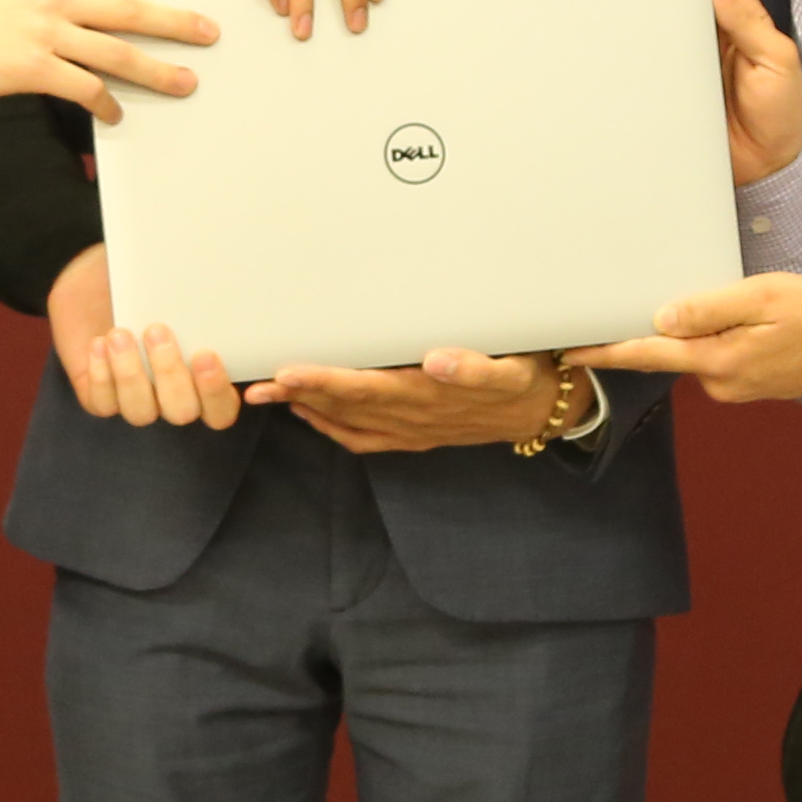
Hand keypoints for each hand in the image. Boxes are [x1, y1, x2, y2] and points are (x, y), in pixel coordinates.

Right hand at [0, 0, 213, 122]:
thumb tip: (83, 9)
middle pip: (129, 7)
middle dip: (175, 20)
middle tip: (211, 31)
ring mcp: (43, 32)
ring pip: (117, 52)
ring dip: (157, 69)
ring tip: (188, 82)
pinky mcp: (31, 69)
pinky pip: (84, 88)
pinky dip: (106, 103)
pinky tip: (117, 115)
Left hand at [47, 247, 240, 428]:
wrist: (99, 279)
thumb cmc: (149, 282)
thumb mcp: (173, 284)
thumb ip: (197, 294)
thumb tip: (215, 279)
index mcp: (203, 379)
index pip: (221, 409)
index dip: (216, 392)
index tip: (206, 354)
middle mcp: (172, 396)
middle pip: (181, 411)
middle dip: (169, 373)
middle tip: (157, 330)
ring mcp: (136, 399)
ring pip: (140, 412)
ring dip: (130, 374)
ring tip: (120, 333)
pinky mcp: (100, 397)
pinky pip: (103, 403)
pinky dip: (101, 375)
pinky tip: (99, 343)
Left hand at [247, 348, 570, 452]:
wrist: (541, 409)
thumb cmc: (522, 372)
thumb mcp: (510, 368)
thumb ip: (475, 367)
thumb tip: (435, 362)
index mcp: (433, 394)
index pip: (368, 386)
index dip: (326, 381)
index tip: (289, 371)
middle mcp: (416, 416)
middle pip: (348, 404)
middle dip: (302, 392)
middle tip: (260, 381)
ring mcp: (413, 430)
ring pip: (350, 420)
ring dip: (307, 406)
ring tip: (267, 393)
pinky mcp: (414, 437)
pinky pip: (364, 438)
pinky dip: (331, 427)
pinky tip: (306, 412)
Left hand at [571, 273, 801, 404]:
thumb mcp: (763, 299)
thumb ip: (710, 308)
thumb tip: (662, 317)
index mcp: (716, 360)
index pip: (648, 355)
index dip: (607, 352)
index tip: (569, 351)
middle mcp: (717, 381)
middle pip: (666, 355)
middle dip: (639, 337)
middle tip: (609, 309)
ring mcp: (730, 387)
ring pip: (691, 355)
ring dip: (682, 335)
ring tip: (690, 302)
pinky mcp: (743, 384)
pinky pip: (711, 359)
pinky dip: (706, 341)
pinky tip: (722, 321)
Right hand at [627, 0, 801, 182]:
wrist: (762, 171)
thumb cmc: (779, 116)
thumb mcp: (778, 63)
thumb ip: (750, 24)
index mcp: (742, 18)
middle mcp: (711, 27)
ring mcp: (686, 50)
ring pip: (662, 1)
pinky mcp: (666, 77)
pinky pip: (646, 42)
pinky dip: (630, 18)